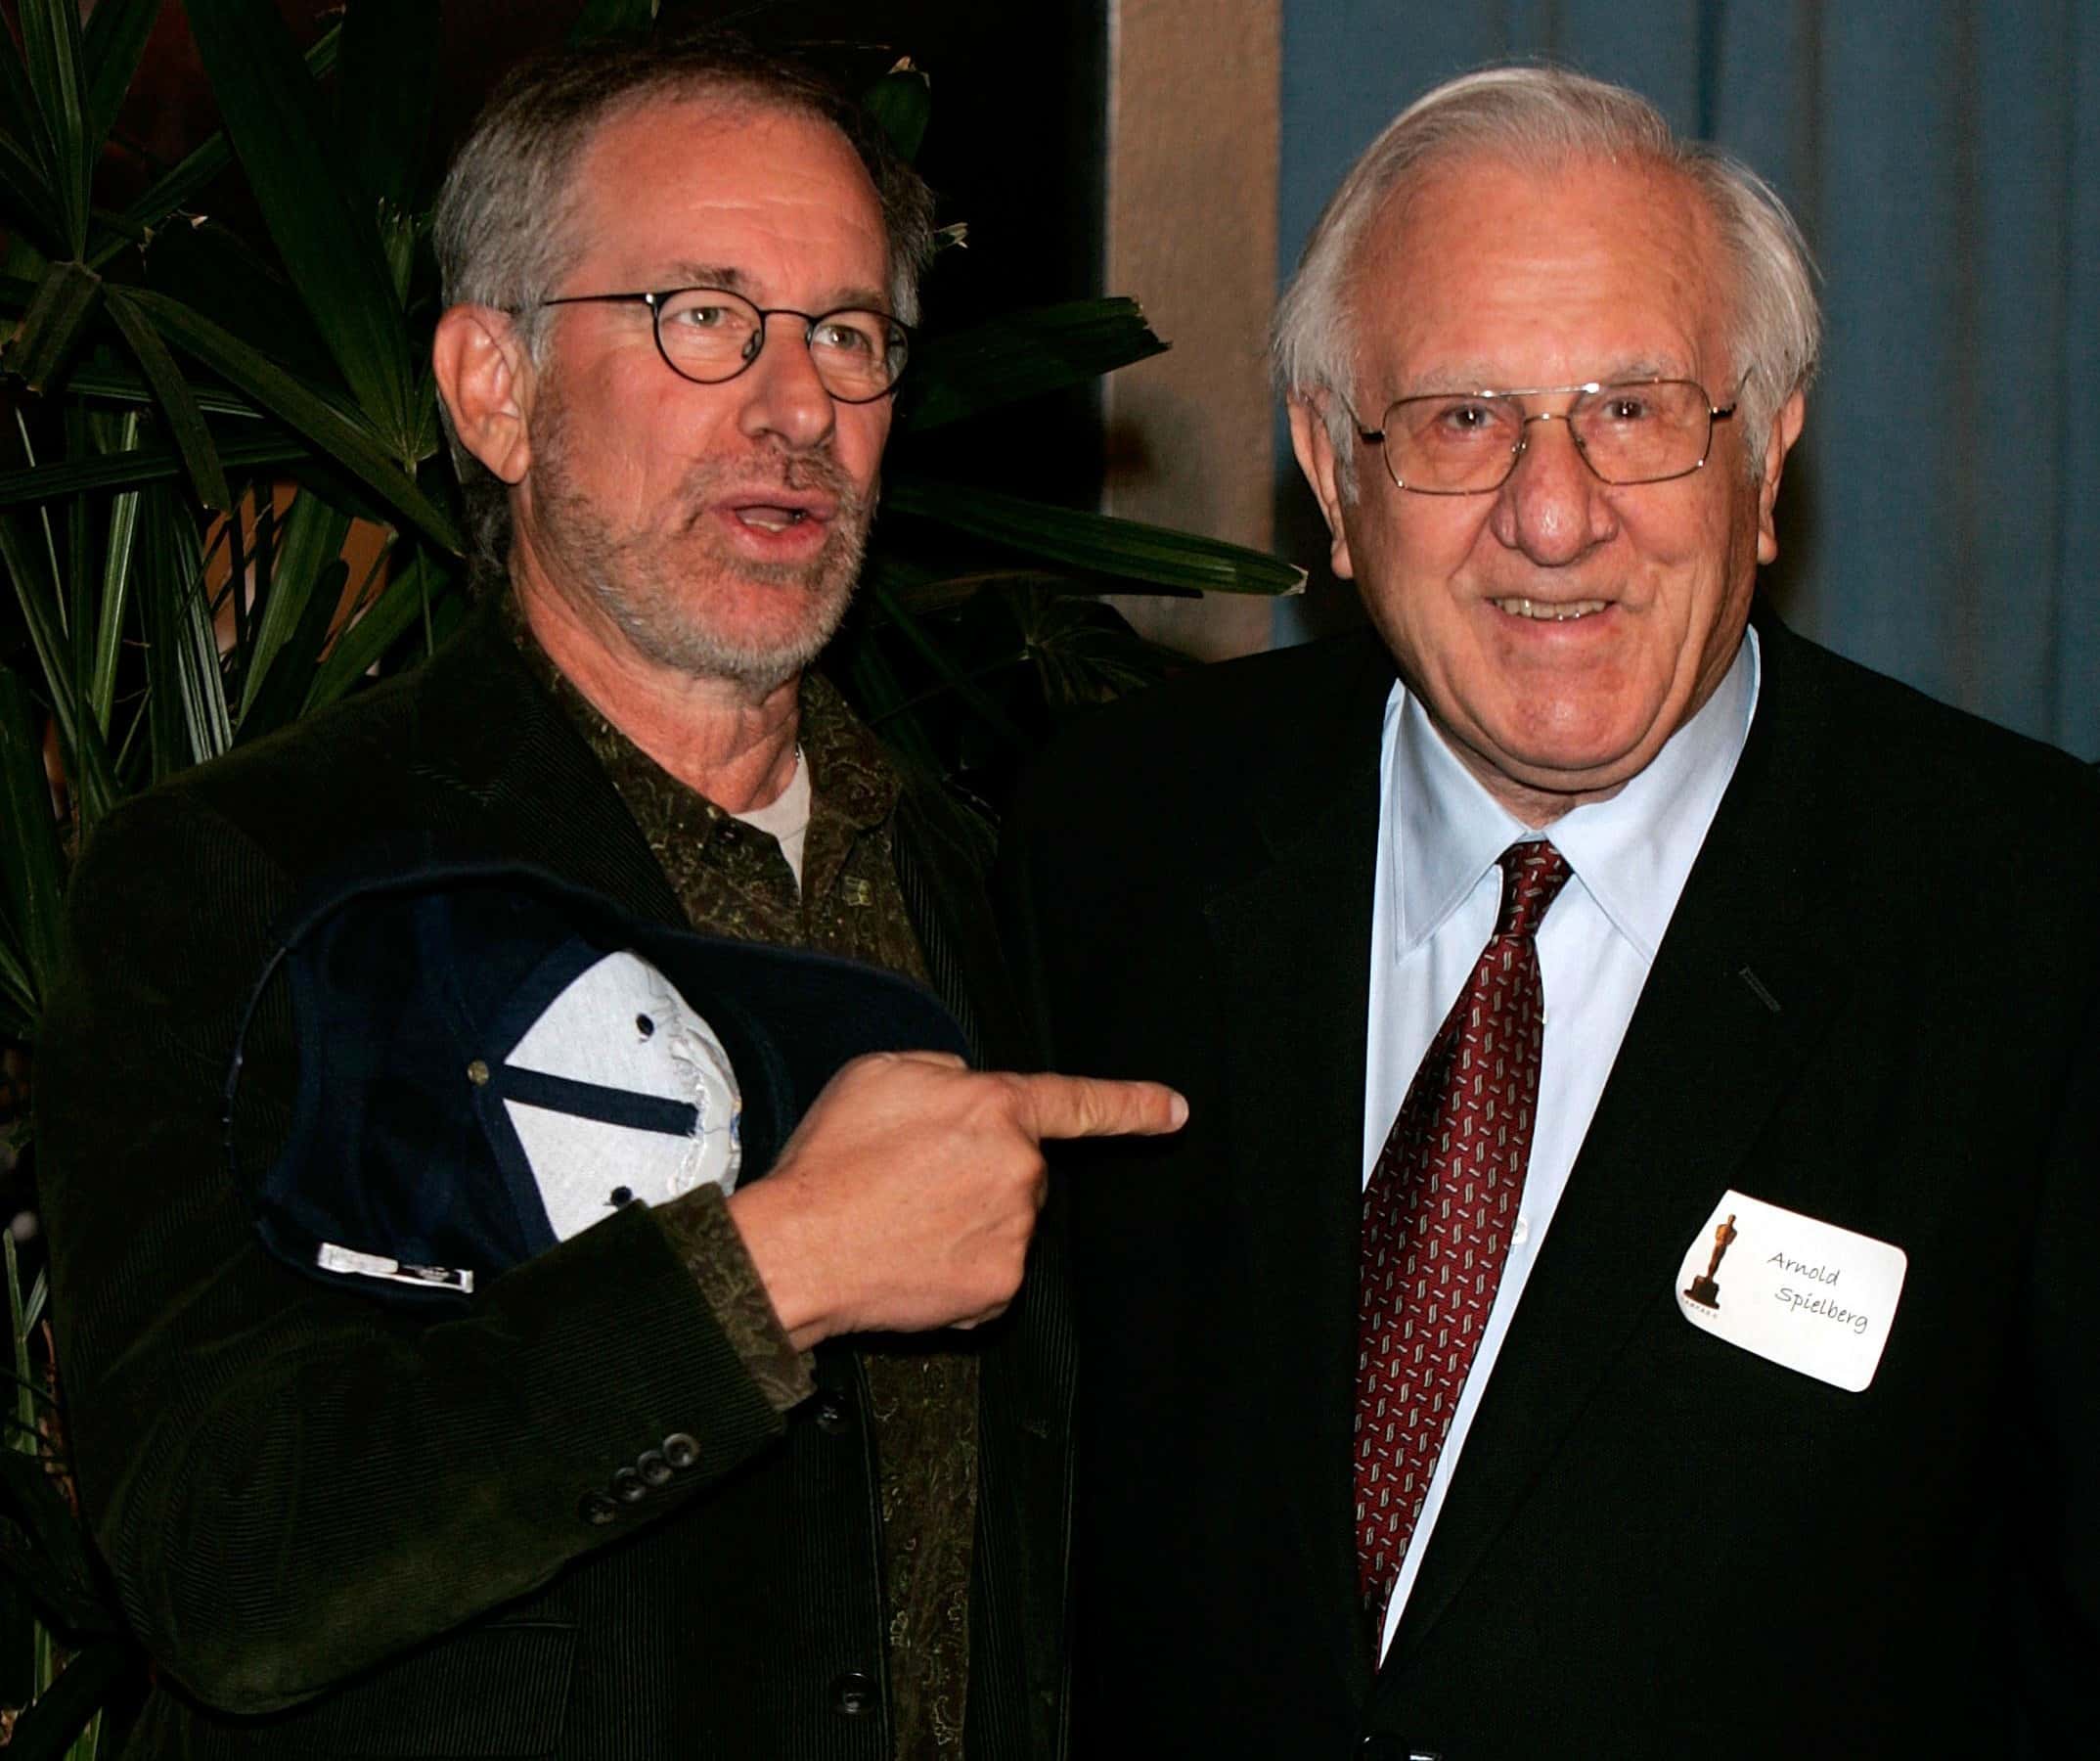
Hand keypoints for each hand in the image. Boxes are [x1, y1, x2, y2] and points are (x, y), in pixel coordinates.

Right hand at [724, 1052, 1185, 1345]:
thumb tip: (965, 1091)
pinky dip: (958, 1267)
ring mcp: (1013, 1235)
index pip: (1078, 1102)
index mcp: (995, 1108)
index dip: (1132, 1105)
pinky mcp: (997, 1290)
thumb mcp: (879, 1074)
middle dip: (979, 1170)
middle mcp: (1018, 1171)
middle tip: (910, 1178)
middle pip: (1020, 1167)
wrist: (797, 1249)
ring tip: (899, 1217)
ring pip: (1005, 1220)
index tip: (1175, 1111)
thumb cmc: (831, 1160)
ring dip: (966, 1218)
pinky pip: (990, 1271)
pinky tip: (911, 1257)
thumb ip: (943, 1073)